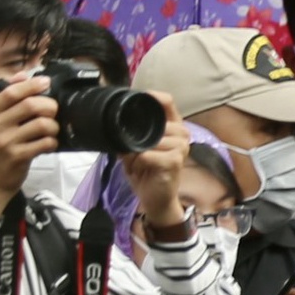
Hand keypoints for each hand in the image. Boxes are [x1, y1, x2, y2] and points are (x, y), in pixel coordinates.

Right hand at [0, 74, 57, 214]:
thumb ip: (3, 99)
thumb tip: (22, 76)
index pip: (11, 92)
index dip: (32, 85)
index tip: (45, 82)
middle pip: (31, 105)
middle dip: (49, 106)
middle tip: (53, 111)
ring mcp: (5, 142)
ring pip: (42, 124)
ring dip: (53, 126)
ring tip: (50, 131)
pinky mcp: (18, 157)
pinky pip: (46, 143)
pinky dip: (52, 142)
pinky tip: (47, 144)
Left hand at [119, 93, 188, 227]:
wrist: (155, 197)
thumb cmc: (146, 170)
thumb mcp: (134, 147)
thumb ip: (130, 133)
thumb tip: (112, 121)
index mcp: (172, 126)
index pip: (167, 102)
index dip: (155, 97)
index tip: (140, 97)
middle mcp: (181, 134)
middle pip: (158, 121)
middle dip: (139, 135)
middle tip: (134, 150)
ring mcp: (181, 147)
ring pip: (151, 139)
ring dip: (137, 151)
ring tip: (138, 161)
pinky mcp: (176, 161)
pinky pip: (149, 154)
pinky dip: (139, 161)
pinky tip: (142, 167)